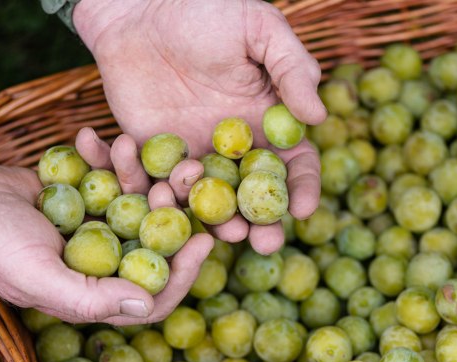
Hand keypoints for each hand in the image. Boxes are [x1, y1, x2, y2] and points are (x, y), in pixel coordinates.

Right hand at [0, 148, 211, 325]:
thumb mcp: (39, 278)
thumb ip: (91, 298)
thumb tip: (146, 306)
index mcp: (98, 289)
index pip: (155, 290)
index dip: (184, 270)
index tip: (204, 239)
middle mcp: (104, 258)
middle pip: (156, 237)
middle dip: (173, 205)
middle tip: (184, 173)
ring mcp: (96, 223)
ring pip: (137, 199)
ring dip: (138, 169)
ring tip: (128, 142)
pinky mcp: (84, 192)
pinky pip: (105, 174)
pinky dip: (101, 154)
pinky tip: (88, 134)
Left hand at [73, 0, 327, 253]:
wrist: (139, 7)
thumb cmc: (205, 9)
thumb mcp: (258, 28)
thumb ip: (292, 68)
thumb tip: (317, 118)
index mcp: (265, 122)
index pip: (292, 164)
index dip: (301, 188)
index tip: (304, 209)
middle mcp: (231, 147)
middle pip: (251, 196)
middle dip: (261, 224)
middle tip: (263, 243)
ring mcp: (190, 154)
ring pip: (206, 202)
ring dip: (215, 222)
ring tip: (222, 232)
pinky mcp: (149, 156)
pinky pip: (155, 186)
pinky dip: (159, 198)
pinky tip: (164, 202)